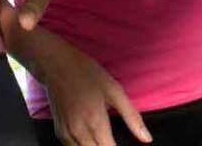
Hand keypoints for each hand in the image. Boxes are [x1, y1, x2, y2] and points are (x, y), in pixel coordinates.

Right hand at [4, 0, 150, 145]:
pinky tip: (91, 139)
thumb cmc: (86, 73)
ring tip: (104, 139)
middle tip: (113, 140)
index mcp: (95, 122)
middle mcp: (79, 132)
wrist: (55, 64)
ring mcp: (66, 134)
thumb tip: (147, 139)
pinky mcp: (59, 132)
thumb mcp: (114, 90)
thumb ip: (132, 117)